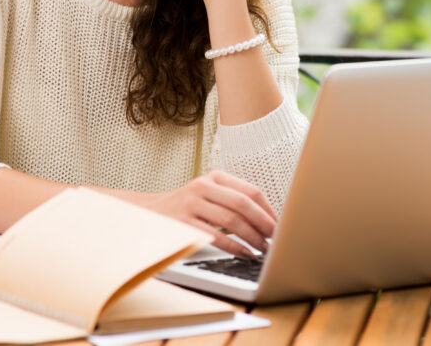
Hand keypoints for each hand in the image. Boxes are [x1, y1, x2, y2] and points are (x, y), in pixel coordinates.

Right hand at [140, 171, 276, 256]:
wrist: (150, 213)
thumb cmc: (188, 206)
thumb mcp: (209, 194)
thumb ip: (234, 200)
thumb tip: (270, 220)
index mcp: (214, 177)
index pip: (250, 191)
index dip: (269, 210)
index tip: (280, 225)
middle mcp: (202, 187)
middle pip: (243, 205)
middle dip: (264, 224)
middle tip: (276, 239)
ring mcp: (191, 204)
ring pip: (232, 221)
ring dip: (252, 238)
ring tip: (263, 249)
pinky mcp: (184, 223)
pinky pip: (216, 237)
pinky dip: (235, 248)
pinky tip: (245, 253)